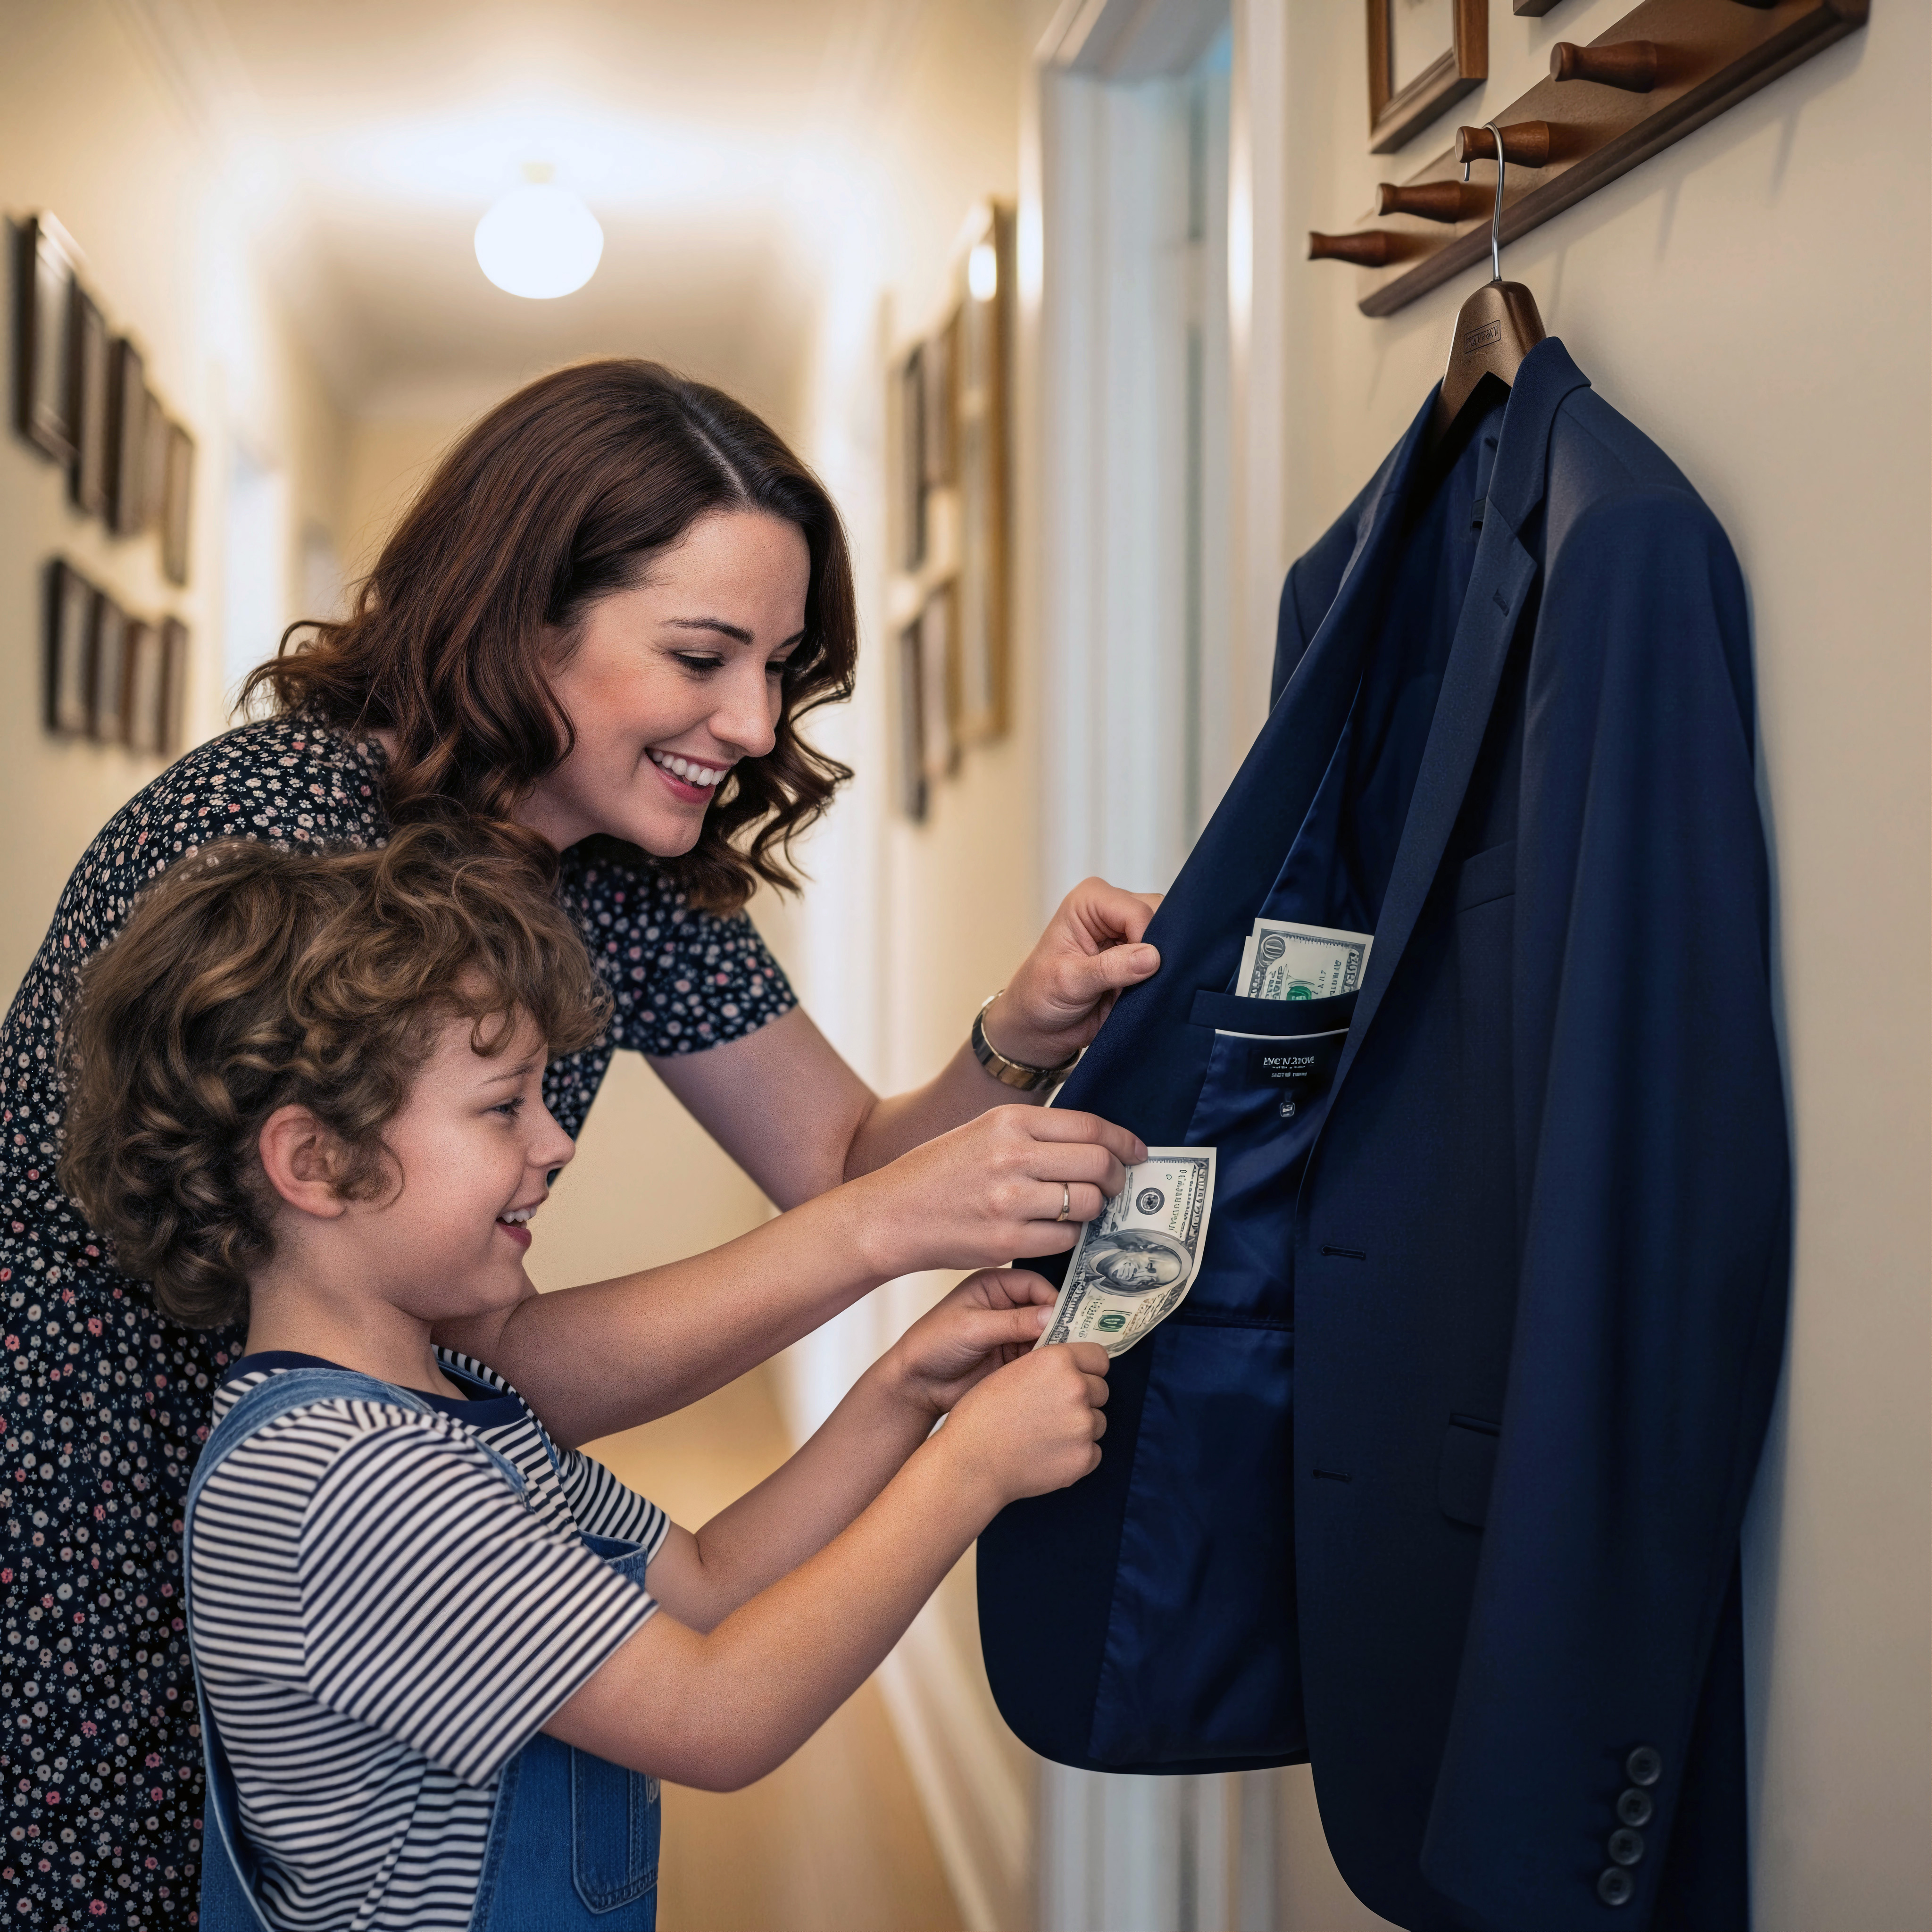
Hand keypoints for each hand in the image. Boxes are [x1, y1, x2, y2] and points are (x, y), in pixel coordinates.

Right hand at [849, 1105, 1144, 1278]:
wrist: (892, 1214)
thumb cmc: (940, 1172)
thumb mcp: (983, 1132)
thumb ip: (1035, 1134)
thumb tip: (1095, 1143)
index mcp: (1010, 1121)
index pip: (1091, 1127)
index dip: (1124, 1142)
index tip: (1137, 1153)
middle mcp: (1013, 1156)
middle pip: (1098, 1165)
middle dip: (1117, 1178)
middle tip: (1115, 1185)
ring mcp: (1011, 1201)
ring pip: (1088, 1204)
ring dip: (1094, 1210)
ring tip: (1080, 1209)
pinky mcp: (1008, 1241)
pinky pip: (1065, 1240)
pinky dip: (1069, 1237)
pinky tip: (1054, 1231)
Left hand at [882, 1269, 1059, 1419]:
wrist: (917, 1385)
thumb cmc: (933, 1344)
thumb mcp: (973, 1327)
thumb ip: (1013, 1321)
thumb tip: (1052, 1315)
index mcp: (994, 1285)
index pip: (1035, 1285)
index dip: (1053, 1300)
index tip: (1068, 1321)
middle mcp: (1006, 1306)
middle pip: (1045, 1310)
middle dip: (1059, 1325)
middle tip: (1074, 1343)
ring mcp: (1011, 1334)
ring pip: (1046, 1336)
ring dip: (1054, 1347)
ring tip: (1064, 1362)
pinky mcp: (1012, 1359)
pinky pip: (1038, 1358)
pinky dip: (1046, 1365)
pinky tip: (1052, 1374)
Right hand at [938, 1342, 1109, 1506]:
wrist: (972, 1463)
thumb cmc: (981, 1416)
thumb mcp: (1010, 1371)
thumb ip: (1046, 1366)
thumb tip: (1069, 1369)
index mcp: (1057, 1361)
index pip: (1098, 1357)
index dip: (1087, 1367)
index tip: (1078, 1376)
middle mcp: (1077, 1389)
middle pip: (1100, 1390)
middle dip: (1083, 1399)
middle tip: (1053, 1411)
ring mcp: (1083, 1426)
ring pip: (1098, 1422)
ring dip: (1080, 1427)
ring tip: (1046, 1435)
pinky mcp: (1084, 1458)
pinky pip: (1094, 1452)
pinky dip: (1077, 1454)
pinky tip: (1049, 1455)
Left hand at [987, 878, 1163, 1070]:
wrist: (1038, 1028)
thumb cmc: (1039, 995)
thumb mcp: (1068, 981)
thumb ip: (1110, 968)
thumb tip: (1153, 957)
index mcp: (1091, 901)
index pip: (1137, 911)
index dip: (1146, 941)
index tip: (1140, 974)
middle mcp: (1114, 910)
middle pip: (1161, 918)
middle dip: (1161, 952)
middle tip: (1149, 983)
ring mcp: (1130, 934)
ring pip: (1171, 941)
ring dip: (1165, 968)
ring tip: (1147, 991)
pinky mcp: (1140, 958)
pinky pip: (1169, 964)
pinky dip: (1165, 980)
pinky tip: (1153, 994)